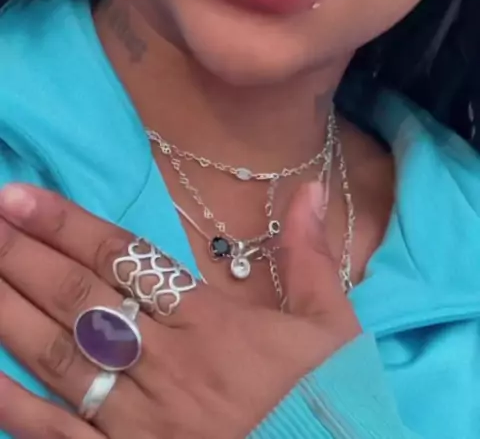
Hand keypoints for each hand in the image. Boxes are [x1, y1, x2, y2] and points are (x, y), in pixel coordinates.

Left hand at [0, 183, 359, 438]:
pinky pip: (58, 435)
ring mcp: (139, 423)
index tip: (19, 197)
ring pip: (61, 358)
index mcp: (211, 325)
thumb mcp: (331, 328)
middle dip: (24, 256)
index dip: (67, 226)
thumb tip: (305, 188)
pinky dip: (15, 406)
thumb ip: (309, 256)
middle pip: (80, 301)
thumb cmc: (327, 404)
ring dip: (11, 312)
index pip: (124, 261)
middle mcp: (165, 367)